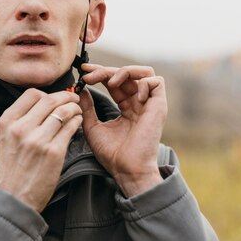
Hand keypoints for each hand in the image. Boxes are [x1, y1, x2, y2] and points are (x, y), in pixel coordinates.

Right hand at [0, 89, 82, 211]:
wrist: (14, 197)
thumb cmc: (12, 169)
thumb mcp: (5, 138)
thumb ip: (19, 120)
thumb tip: (42, 103)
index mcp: (7, 122)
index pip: (31, 94)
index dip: (47, 93)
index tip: (55, 97)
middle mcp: (21, 128)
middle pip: (49, 99)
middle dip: (65, 96)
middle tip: (73, 98)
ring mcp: (38, 140)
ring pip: (63, 111)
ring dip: (74, 107)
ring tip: (77, 110)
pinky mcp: (54, 152)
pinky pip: (70, 128)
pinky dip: (77, 121)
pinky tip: (77, 122)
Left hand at [79, 64, 166, 196]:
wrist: (126, 169)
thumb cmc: (112, 154)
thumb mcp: (92, 127)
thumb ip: (87, 108)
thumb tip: (81, 90)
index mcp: (126, 107)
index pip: (114, 82)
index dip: (100, 73)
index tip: (83, 71)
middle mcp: (139, 103)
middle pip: (126, 75)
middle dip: (105, 70)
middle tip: (88, 75)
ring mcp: (150, 104)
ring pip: (144, 73)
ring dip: (125, 71)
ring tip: (110, 81)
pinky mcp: (159, 106)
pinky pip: (157, 82)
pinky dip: (143, 82)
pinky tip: (131, 95)